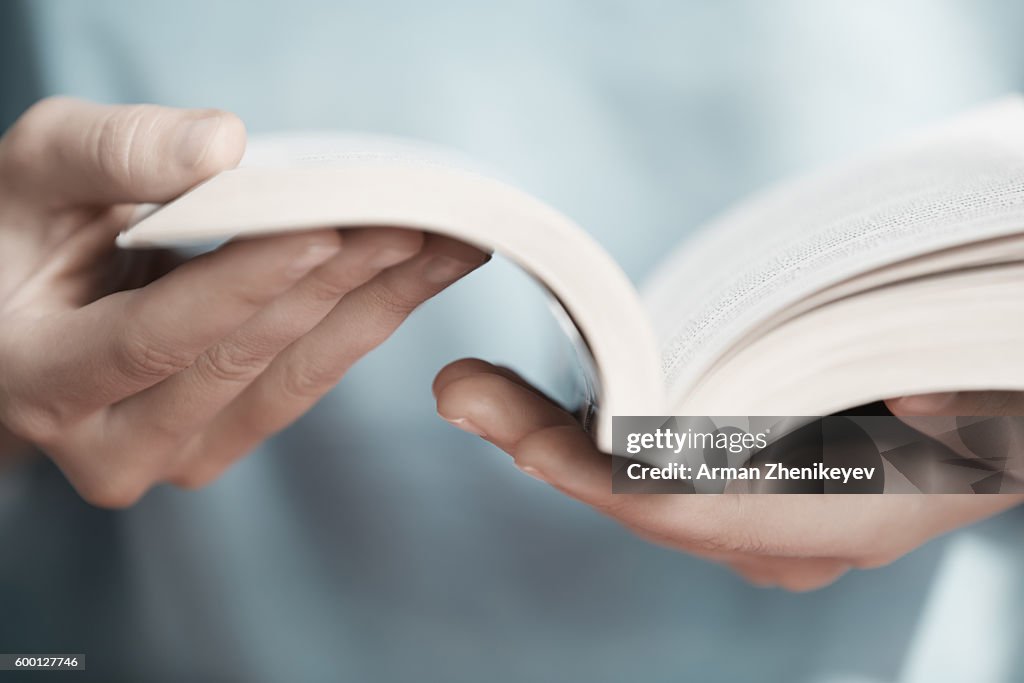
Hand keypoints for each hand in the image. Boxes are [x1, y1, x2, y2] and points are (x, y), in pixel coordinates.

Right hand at [0, 97, 488, 506]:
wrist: (19, 318)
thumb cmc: (20, 239)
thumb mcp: (35, 175)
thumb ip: (111, 152)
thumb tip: (222, 147)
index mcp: (40, 379)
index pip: (156, 338)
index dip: (245, 284)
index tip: (329, 229)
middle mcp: (108, 444)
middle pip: (242, 361)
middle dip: (337, 283)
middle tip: (419, 218)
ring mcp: (172, 457)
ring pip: (292, 380)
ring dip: (376, 305)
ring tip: (445, 242)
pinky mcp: (221, 446)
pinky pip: (306, 384)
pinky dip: (365, 322)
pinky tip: (415, 274)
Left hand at [433, 360, 1022, 590]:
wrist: (1004, 417)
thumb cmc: (996, 399)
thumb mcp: (1002, 404)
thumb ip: (969, 417)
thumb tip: (909, 402)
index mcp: (846, 520)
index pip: (699, 511)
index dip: (607, 476)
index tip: (527, 439)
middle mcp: (794, 540)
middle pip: (645, 504)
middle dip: (552, 453)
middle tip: (466, 395)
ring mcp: (770, 530)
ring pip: (641, 497)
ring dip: (562, 448)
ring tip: (481, 396)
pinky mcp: (758, 503)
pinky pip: (659, 482)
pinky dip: (602, 446)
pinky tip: (550, 406)